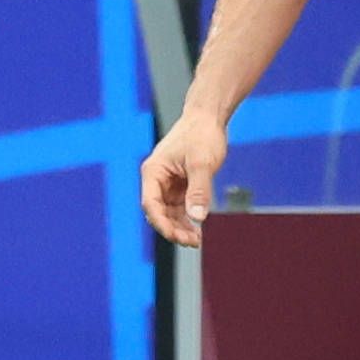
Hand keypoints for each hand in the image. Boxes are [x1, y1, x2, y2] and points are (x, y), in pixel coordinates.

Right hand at [141, 110, 229, 247]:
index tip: (176, 236)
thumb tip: (198, 218)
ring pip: (170, 212)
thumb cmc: (202, 134)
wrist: (209, 117)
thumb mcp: (202, 163)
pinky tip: (199, 229)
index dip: (161, 223)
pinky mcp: (181, 184)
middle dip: (173, 229)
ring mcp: (168, 183)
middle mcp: (157, 179)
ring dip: (181, 227)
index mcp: (153, 172)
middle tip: (193, 242)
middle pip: (159, 212)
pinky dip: (189, 218)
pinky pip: (181, 207)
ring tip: (197, 240)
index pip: (151, 204)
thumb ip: (199, 190)